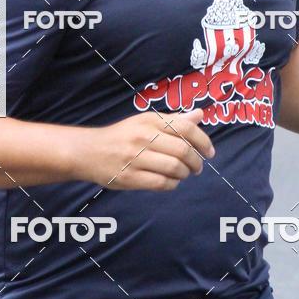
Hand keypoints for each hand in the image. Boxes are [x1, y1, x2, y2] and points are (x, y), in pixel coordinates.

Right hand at [83, 108, 214, 190]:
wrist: (89, 151)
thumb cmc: (122, 136)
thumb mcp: (146, 121)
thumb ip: (174, 120)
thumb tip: (200, 115)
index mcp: (150, 120)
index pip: (186, 128)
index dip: (203, 141)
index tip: (210, 152)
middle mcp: (143, 137)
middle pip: (183, 150)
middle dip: (196, 161)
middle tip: (197, 167)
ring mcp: (135, 158)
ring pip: (174, 168)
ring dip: (185, 174)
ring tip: (183, 174)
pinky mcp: (129, 177)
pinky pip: (161, 183)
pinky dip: (172, 184)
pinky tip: (170, 181)